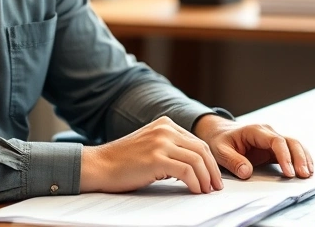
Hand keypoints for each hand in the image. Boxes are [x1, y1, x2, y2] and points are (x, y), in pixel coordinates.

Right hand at [80, 116, 222, 193]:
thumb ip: (170, 148)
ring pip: (197, 160)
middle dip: (212, 170)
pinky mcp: (156, 158)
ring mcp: (160, 142)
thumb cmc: (123, 162)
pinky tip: (195, 190)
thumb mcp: (150, 146)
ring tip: (206, 191)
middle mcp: (165, 129)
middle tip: (215, 187)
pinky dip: (195, 183)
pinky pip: (187, 171)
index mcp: (165, 124)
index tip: (213, 176)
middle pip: (201, 149)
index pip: (197, 141)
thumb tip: (194, 166)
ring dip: (206, 178)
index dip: (209, 161)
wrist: (99, 165)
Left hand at [192, 115, 313, 179]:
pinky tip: (307, 169)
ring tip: (308, 174)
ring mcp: (272, 140)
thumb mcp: (220, 151)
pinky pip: (291, 151)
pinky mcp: (274, 148)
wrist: (219, 133)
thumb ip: (233, 161)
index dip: (284, 156)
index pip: (276, 141)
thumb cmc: (220, 140)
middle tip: (303, 175)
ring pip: (294, 145)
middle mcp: (267, 133)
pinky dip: (301, 159)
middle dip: (299, 158)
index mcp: (254, 130)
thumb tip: (247, 172)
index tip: (289, 172)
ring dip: (304, 158)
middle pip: (290, 141)